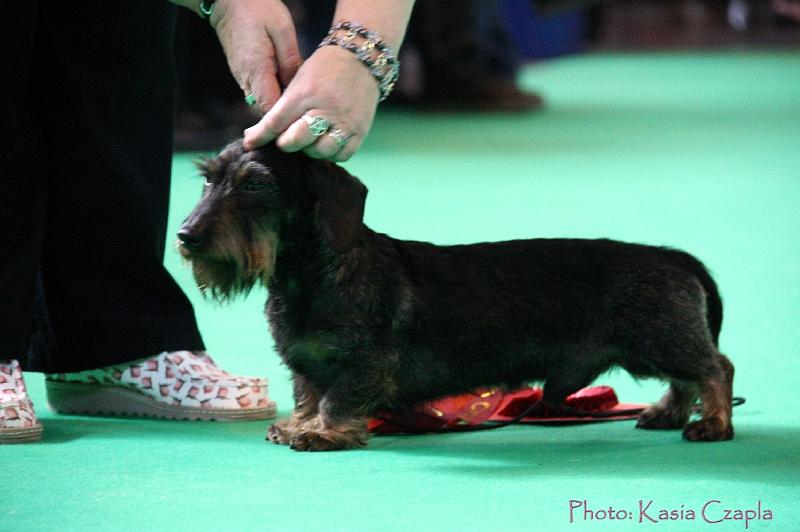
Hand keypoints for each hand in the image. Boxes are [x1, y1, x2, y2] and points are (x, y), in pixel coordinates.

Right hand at [211, 0, 301, 112]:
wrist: (228, 0)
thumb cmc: (258, 9)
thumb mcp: (283, 30)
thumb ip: (291, 61)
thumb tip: (297, 88)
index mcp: (257, 70)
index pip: (270, 108)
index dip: (285, 118)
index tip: (303, 118)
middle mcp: (246, 79)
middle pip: (266, 109)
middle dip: (284, 114)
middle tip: (305, 111)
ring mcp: (242, 78)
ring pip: (262, 102)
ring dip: (278, 104)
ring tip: (299, 100)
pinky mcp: (242, 74)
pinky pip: (259, 92)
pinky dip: (272, 93)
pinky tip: (286, 86)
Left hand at [243, 46, 380, 161]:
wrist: (361, 59)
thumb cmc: (324, 70)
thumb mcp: (299, 81)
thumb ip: (283, 107)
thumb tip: (259, 132)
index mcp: (304, 93)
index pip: (276, 121)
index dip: (260, 136)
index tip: (250, 144)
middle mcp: (324, 109)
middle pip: (297, 141)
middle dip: (286, 144)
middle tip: (286, 139)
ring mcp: (344, 122)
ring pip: (321, 151)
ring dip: (310, 150)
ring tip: (309, 141)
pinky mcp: (360, 130)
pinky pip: (342, 155)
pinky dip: (331, 154)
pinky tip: (326, 143)